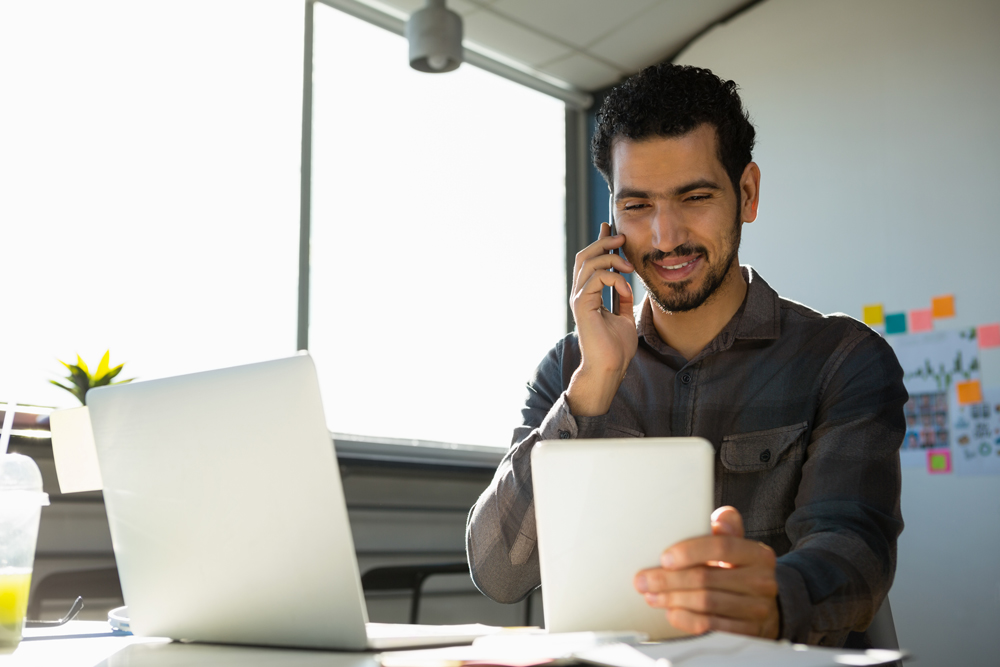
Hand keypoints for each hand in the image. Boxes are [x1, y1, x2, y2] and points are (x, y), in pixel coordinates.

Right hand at [566, 222, 636, 415]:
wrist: (611, 367)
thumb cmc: (616, 348)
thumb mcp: (624, 317)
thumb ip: (622, 299)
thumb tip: (627, 284)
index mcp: (589, 295)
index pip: (591, 262)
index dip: (600, 243)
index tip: (610, 227)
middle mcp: (581, 294)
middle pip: (585, 256)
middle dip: (604, 242)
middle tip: (622, 238)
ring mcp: (579, 299)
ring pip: (588, 263)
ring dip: (611, 258)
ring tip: (629, 265)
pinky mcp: (582, 305)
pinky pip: (596, 279)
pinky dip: (614, 279)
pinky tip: (626, 289)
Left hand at [634, 507, 779, 637]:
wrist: (764, 606)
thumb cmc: (741, 570)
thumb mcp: (737, 547)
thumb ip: (726, 530)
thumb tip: (721, 516)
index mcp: (757, 554)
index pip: (721, 547)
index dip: (690, 552)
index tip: (664, 558)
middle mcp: (762, 581)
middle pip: (707, 578)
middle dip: (668, 580)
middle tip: (644, 580)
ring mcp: (757, 608)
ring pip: (705, 603)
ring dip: (672, 600)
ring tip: (652, 595)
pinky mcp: (748, 631)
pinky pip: (711, 626)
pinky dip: (686, 619)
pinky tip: (671, 612)